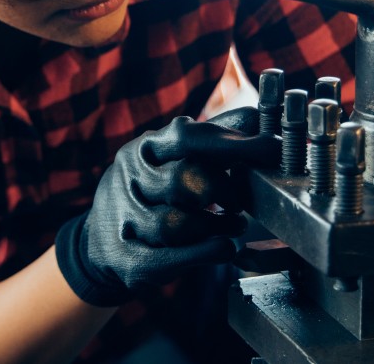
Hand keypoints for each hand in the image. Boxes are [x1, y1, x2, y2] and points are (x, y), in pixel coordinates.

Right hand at [54, 107, 277, 305]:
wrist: (102, 242)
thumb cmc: (152, 192)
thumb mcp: (171, 158)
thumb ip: (213, 138)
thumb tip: (260, 115)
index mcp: (143, 149)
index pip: (187, 137)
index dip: (232, 143)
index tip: (271, 148)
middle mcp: (127, 180)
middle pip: (182, 180)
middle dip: (222, 191)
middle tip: (238, 201)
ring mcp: (124, 220)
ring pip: (176, 224)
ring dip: (217, 225)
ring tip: (235, 224)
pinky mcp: (128, 258)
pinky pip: (173, 258)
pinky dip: (207, 253)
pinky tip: (225, 247)